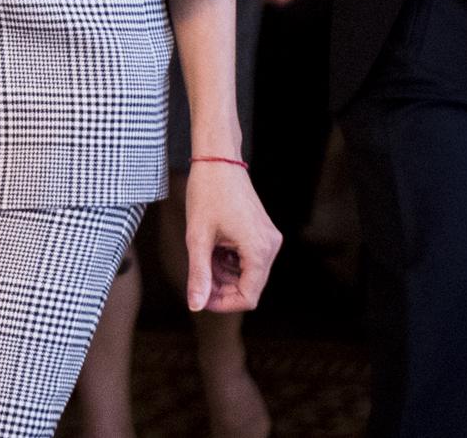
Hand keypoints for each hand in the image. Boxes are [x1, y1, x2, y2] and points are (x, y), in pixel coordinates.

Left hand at [183, 161, 281, 313]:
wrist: (218, 160)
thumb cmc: (207, 193)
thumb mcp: (197, 237)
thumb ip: (198, 274)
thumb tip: (196, 306)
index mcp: (259, 250)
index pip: (248, 297)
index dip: (223, 304)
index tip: (200, 296)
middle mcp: (271, 247)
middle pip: (249, 287)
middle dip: (222, 287)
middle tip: (197, 273)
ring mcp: (269, 239)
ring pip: (248, 274)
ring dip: (224, 273)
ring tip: (203, 254)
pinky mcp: (263, 233)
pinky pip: (248, 259)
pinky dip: (229, 261)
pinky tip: (213, 246)